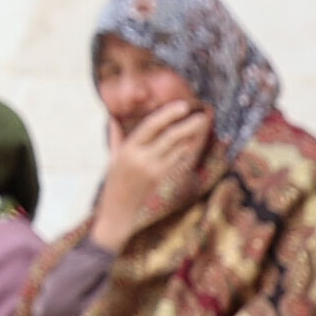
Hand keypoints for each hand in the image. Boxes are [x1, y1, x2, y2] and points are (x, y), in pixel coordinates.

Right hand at [89, 96, 215, 248]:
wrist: (118, 210)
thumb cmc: (114, 181)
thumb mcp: (112, 156)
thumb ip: (116, 136)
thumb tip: (113, 118)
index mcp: (128, 149)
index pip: (151, 126)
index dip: (168, 114)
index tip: (183, 106)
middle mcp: (142, 158)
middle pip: (170, 137)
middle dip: (188, 125)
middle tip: (203, 115)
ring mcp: (153, 170)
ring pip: (178, 149)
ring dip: (192, 136)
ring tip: (202, 124)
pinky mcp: (161, 179)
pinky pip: (178, 160)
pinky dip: (187, 150)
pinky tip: (195, 141)